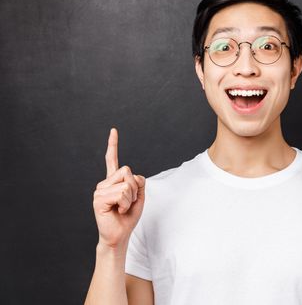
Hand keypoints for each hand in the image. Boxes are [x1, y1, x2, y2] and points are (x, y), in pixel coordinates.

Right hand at [92, 128, 145, 248]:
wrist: (120, 235)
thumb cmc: (128, 217)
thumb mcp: (139, 196)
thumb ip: (139, 182)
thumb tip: (133, 175)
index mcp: (113, 181)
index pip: (112, 160)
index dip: (113, 145)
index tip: (113, 130)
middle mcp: (105, 183)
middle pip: (128, 171)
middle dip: (135, 188)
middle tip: (128, 202)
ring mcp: (100, 190)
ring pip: (126, 184)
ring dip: (131, 198)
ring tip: (122, 207)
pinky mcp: (98, 199)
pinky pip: (121, 193)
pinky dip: (126, 203)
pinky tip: (118, 210)